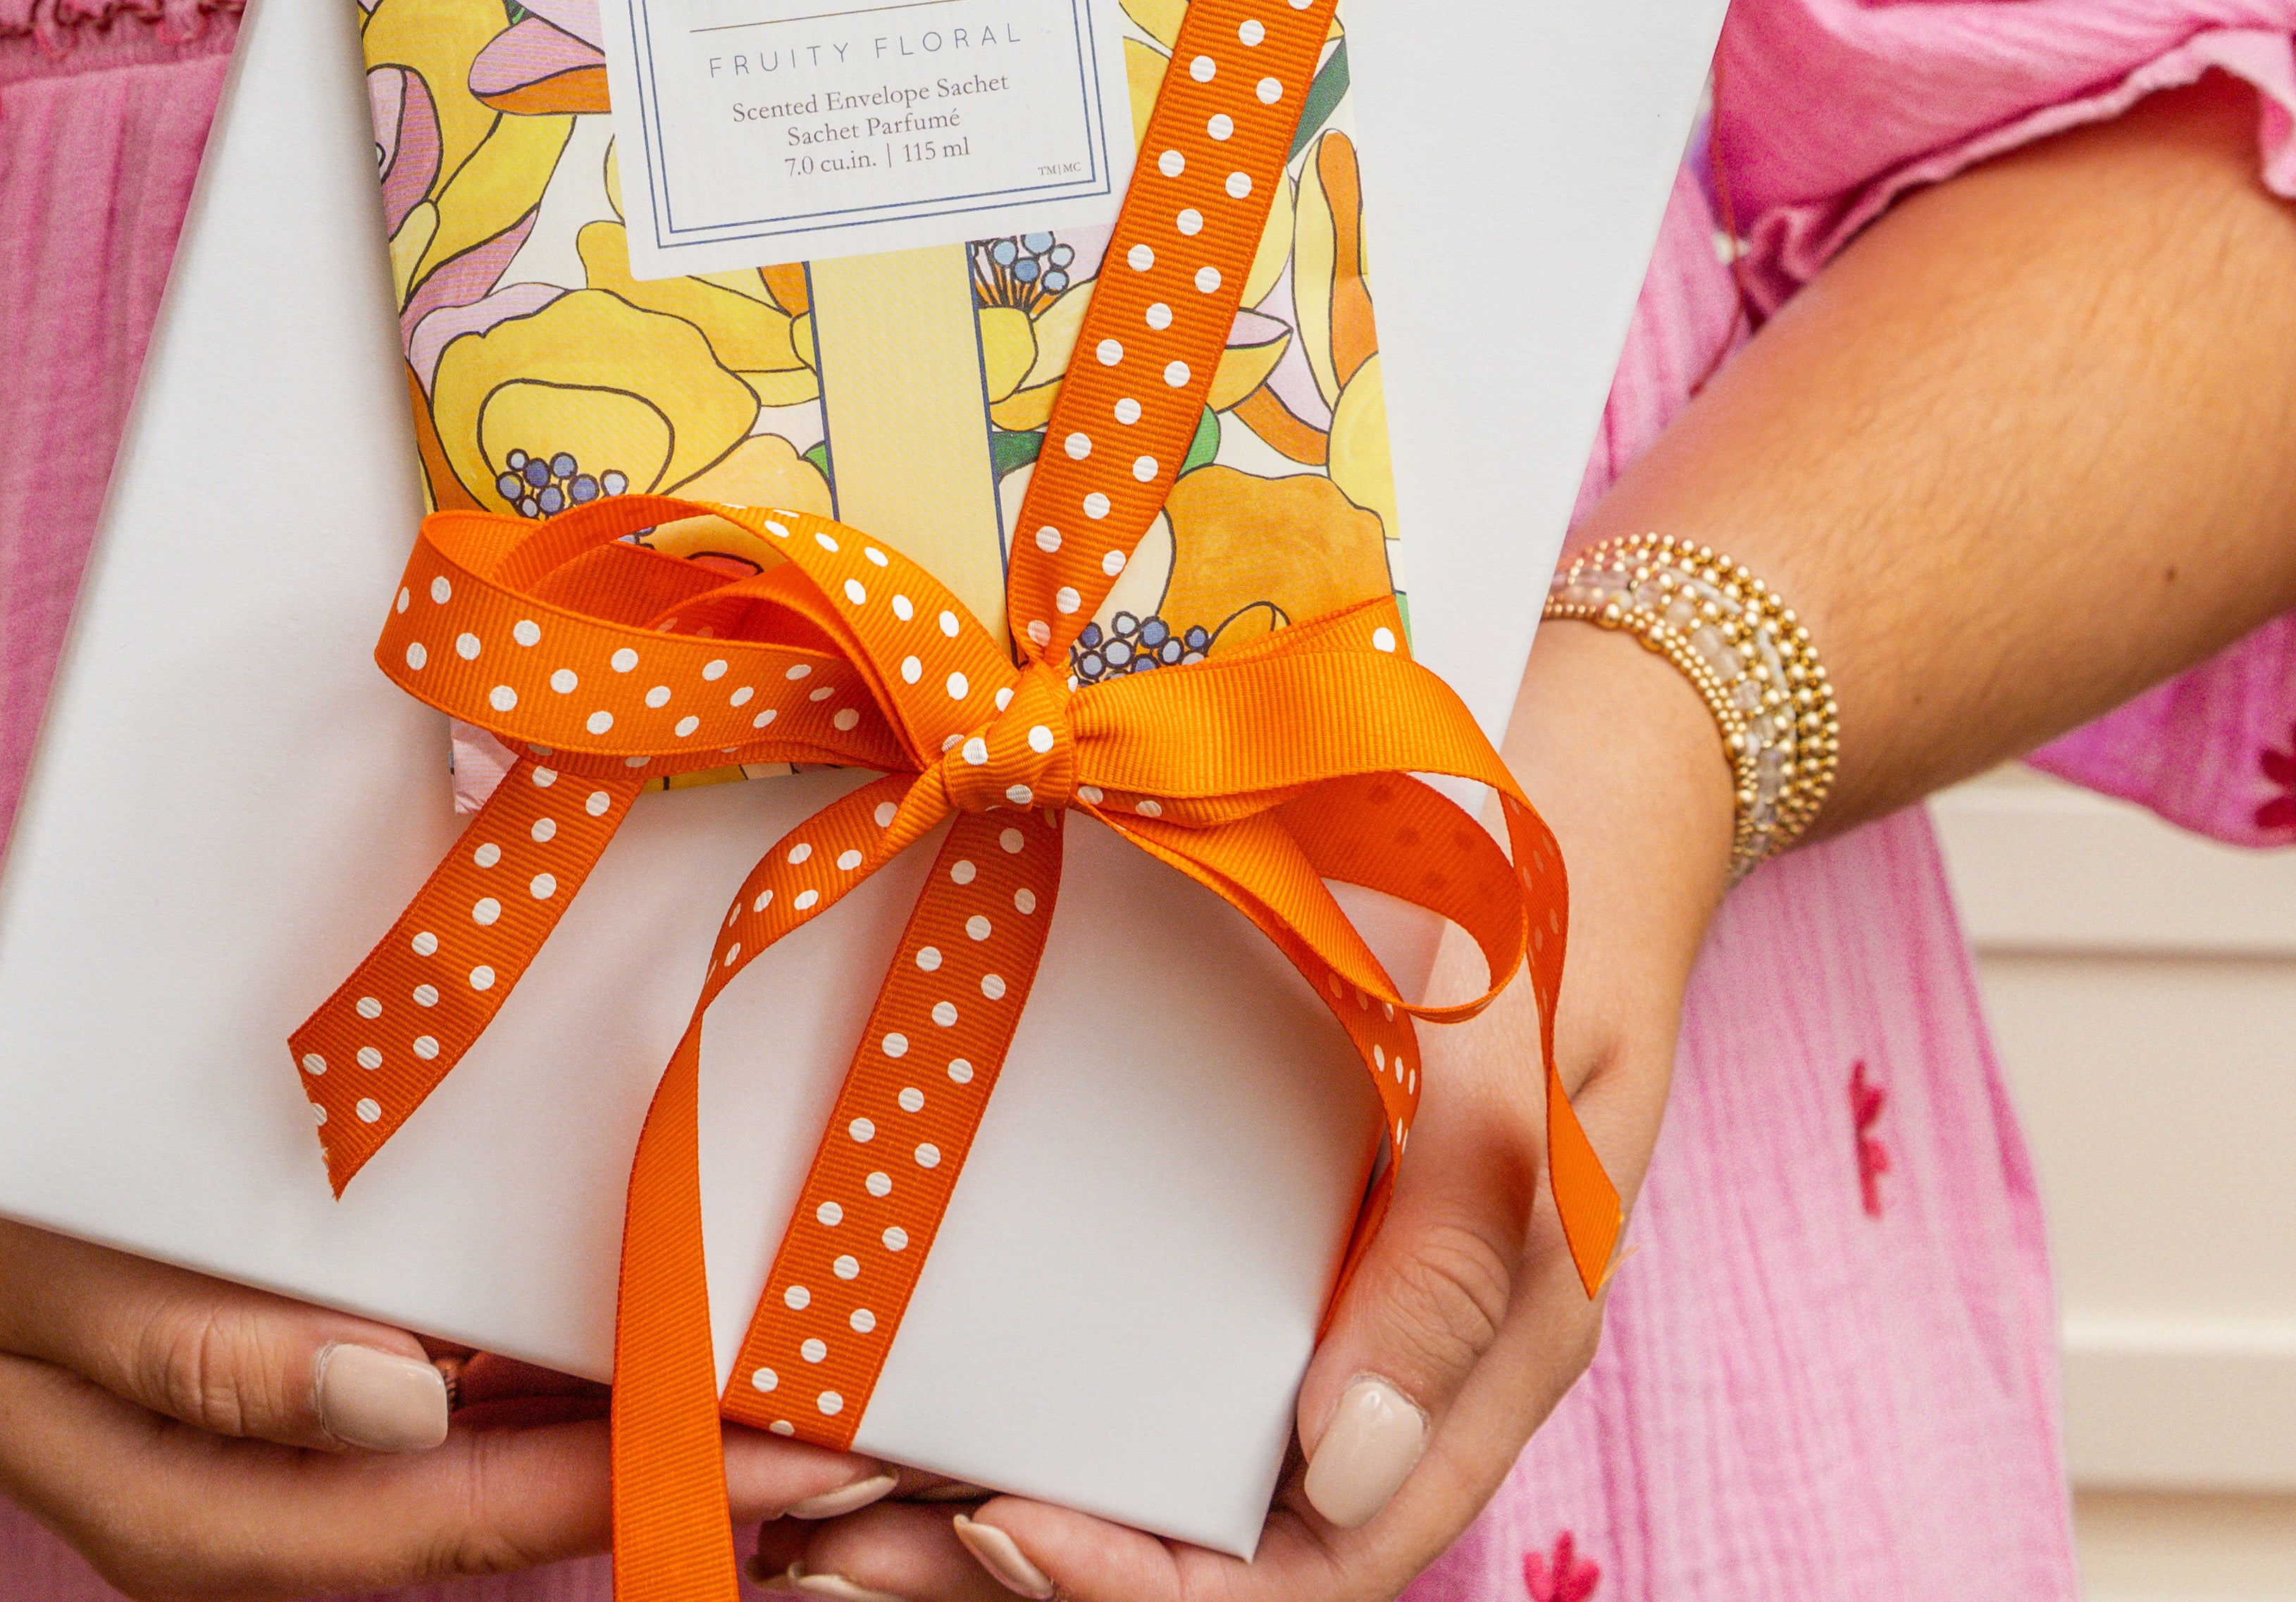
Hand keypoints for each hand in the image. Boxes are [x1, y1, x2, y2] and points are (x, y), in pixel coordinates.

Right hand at [0, 1001, 883, 1600]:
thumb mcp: (36, 1276)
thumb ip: (197, 1353)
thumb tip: (396, 1409)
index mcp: (203, 1517)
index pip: (459, 1525)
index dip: (628, 1492)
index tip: (786, 1456)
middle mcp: (266, 1508)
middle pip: (508, 1516)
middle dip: (683, 1477)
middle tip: (857, 1423)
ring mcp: (291, 1448)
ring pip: (500, 1465)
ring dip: (647, 1423)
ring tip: (806, 1367)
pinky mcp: (304, 1376)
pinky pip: (462, 1393)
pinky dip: (565, 1365)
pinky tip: (664, 1304)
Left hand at [748, 618, 1730, 1601]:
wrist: (1529, 810)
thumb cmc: (1527, 942)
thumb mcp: (1516, 1079)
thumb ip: (1455, 1263)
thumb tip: (1343, 1474)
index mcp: (1469, 1375)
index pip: (1305, 1566)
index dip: (1147, 1585)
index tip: (998, 1532)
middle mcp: (1377, 1373)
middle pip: (1197, 1550)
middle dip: (1013, 1565)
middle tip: (828, 1545)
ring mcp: (1304, 1307)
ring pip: (1144, 1471)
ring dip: (979, 1501)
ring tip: (805, 1504)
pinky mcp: (1241, 1235)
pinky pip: (1125, 1354)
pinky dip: (1007, 1391)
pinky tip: (884, 1384)